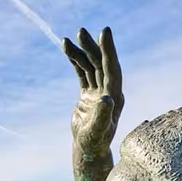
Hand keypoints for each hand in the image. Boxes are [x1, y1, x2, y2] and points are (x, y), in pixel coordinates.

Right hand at [63, 27, 123, 152]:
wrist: (88, 150)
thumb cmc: (94, 143)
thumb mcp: (97, 131)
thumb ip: (102, 115)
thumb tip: (107, 98)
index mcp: (115, 96)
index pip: (113, 69)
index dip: (109, 51)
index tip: (104, 32)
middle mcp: (109, 90)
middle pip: (101, 64)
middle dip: (91, 47)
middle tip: (81, 31)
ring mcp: (99, 91)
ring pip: (90, 66)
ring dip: (80, 52)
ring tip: (67, 40)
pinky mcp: (89, 94)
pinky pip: (82, 73)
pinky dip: (75, 61)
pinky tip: (67, 49)